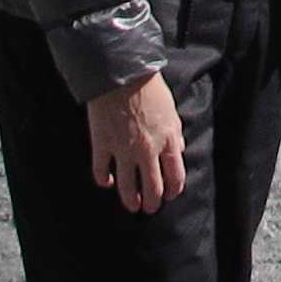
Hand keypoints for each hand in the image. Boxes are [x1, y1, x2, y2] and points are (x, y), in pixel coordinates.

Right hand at [85, 73, 183, 212]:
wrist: (122, 74)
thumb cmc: (150, 88)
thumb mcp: (172, 111)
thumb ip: (175, 134)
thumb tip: (179, 151)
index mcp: (168, 141)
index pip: (175, 176)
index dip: (173, 190)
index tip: (170, 195)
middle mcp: (147, 151)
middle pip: (153, 188)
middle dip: (153, 202)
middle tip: (150, 208)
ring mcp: (123, 151)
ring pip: (128, 188)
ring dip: (130, 200)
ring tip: (132, 206)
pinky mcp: (102, 145)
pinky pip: (101, 171)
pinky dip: (103, 181)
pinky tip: (106, 183)